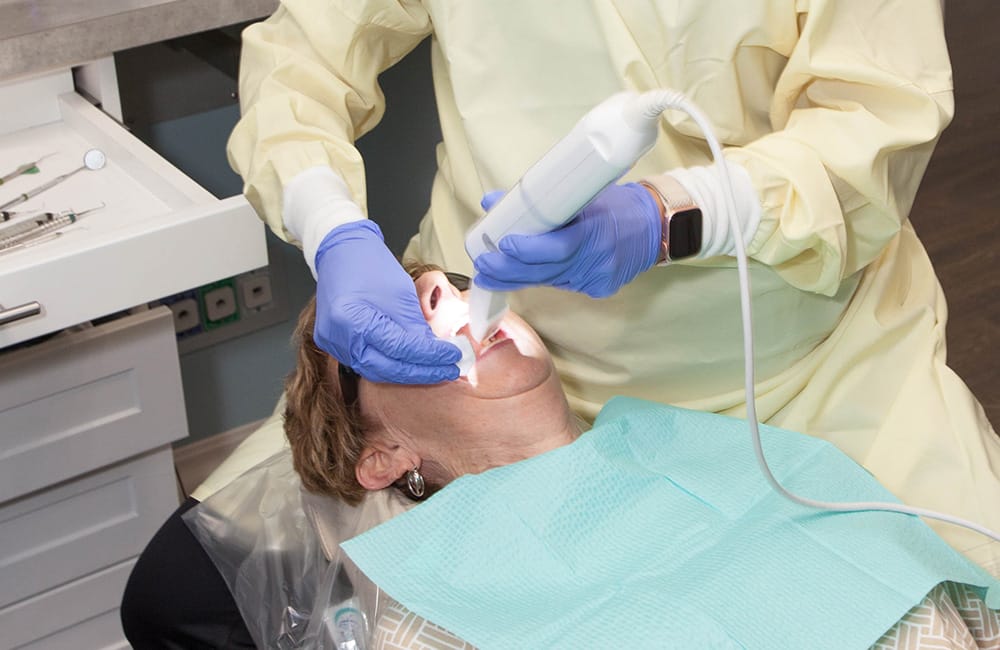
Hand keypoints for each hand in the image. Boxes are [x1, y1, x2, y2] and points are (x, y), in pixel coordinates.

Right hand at [314, 221, 459, 382]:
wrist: (340, 253)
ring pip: (378, 371)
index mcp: (354, 319)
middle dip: (423, 371)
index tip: (454, 355)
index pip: (401, 348)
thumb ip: (416, 327)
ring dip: (408, 372)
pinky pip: (367, 363)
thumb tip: (437, 352)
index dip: (432, 355)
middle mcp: (339, 337)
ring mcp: (334, 344)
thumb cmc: (368, 264)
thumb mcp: (401, 294)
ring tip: (435, 369)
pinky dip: (391, 366)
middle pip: (388, 368)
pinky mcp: (336, 346)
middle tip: (449, 369)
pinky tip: (411, 365)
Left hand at [472, 183, 661, 297]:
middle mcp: (598, 259)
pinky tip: (520, 276)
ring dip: (518, 277)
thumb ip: (539, 201)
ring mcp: (599, 279)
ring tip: (490, 274)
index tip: (504, 244)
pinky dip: (542, 278)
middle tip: (483, 266)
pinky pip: (564, 284)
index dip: (529, 249)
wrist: (654, 226)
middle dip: (510, 270)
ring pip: (550, 280)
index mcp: (596, 229)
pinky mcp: (599, 289)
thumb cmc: (615, 204)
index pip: (559, 246)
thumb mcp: (582, 194)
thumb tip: (492, 202)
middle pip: (547, 271)